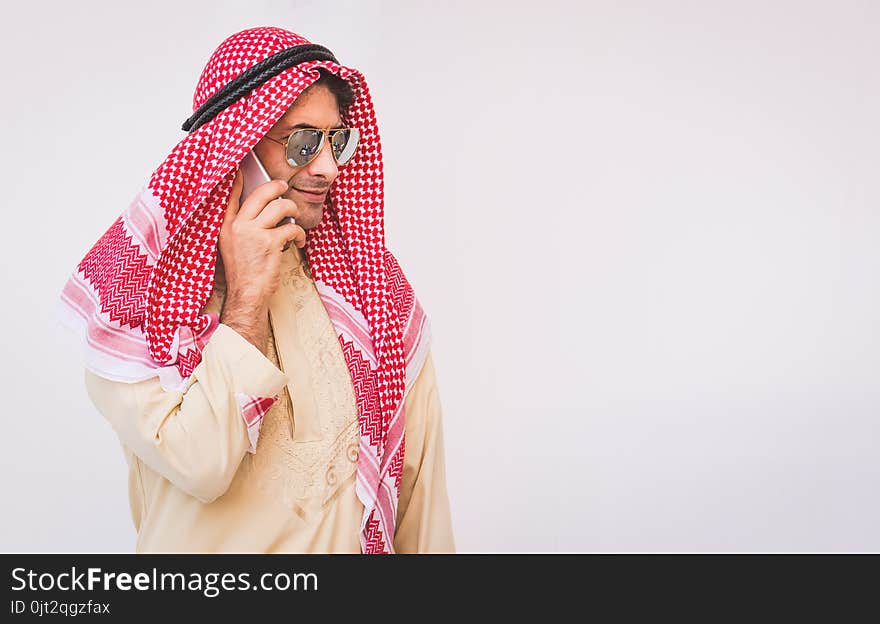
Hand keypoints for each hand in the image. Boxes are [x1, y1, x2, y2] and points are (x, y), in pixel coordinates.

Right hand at [217, 171, 306, 352]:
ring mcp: (254, 233)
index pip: (230, 196)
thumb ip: (240, 227)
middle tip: (284, 189)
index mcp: (226, 225)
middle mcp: (238, 226)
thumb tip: (261, 212)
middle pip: (262, 193)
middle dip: (277, 187)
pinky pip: (292, 227)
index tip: (242, 168)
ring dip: (293, 211)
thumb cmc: (243, 273)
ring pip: (281, 207)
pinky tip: (299, 242)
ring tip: (294, 221)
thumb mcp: (231, 246)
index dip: (237, 179)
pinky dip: (300, 234)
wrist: (247, 294)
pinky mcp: (270, 243)